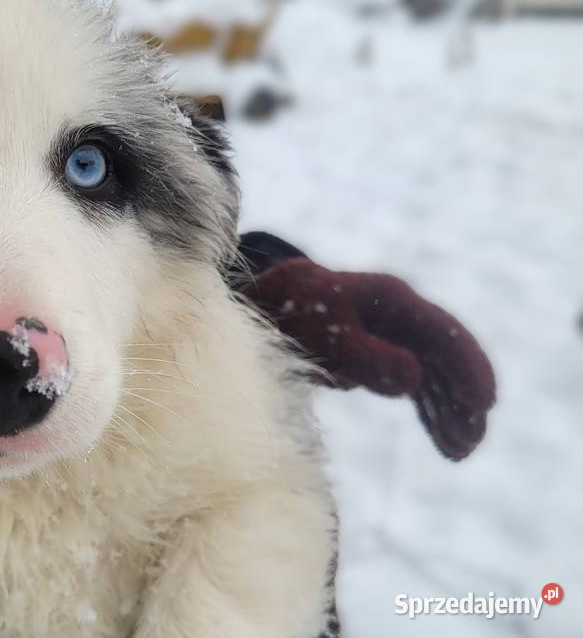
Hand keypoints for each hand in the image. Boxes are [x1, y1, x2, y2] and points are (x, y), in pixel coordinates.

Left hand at [242, 257, 495, 459]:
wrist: (268, 304)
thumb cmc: (294, 313)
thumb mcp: (326, 335)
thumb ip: (367, 357)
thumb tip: (414, 383)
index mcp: (393, 300)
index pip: (444, 334)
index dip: (468, 367)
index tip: (484, 402)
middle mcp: (402, 317)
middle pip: (447, 359)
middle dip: (462, 399)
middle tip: (471, 441)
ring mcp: (396, 336)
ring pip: (436, 377)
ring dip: (450, 413)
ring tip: (460, 453)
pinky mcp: (384, 356)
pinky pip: (418, 388)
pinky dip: (431, 414)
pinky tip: (446, 444)